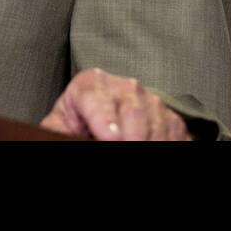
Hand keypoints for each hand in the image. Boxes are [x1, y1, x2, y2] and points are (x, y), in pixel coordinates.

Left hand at [41, 68, 189, 139]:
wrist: (104, 119)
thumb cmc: (80, 121)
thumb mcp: (62, 123)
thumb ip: (57, 129)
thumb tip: (55, 138)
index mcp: (91, 83)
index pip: (97, 99)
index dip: (104, 120)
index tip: (110, 139)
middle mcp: (124, 86)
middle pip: (133, 111)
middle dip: (132, 136)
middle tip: (125, 147)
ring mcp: (150, 99)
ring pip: (157, 123)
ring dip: (149, 141)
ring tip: (135, 148)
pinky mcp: (170, 116)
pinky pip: (175, 131)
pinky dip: (166, 142)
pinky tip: (152, 145)